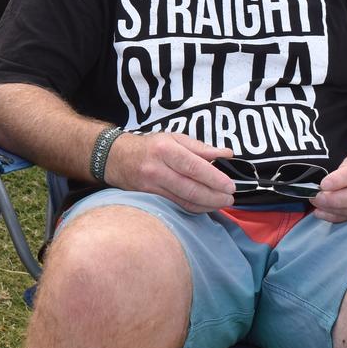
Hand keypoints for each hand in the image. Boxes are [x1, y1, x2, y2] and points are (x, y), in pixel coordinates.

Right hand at [107, 132, 234, 213]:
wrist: (115, 158)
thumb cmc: (149, 146)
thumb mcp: (174, 139)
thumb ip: (201, 148)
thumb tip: (226, 155)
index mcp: (166, 150)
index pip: (194, 167)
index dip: (215, 179)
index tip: (230, 186)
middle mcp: (157, 169)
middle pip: (191, 189)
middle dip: (214, 197)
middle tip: (230, 199)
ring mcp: (151, 187)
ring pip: (184, 202)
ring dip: (206, 206)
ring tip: (221, 204)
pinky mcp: (148, 199)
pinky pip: (175, 207)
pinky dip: (193, 208)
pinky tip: (204, 206)